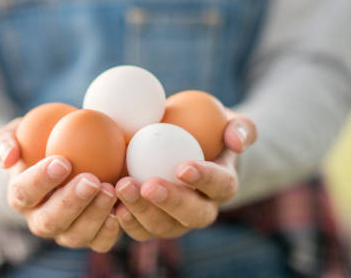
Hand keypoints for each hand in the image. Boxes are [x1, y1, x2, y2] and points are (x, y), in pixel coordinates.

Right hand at [0, 119, 121, 251]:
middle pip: (50, 220)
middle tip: (91, 180)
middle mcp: (40, 220)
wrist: (68, 154)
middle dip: (71, 203)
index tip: (63, 161)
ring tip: (110, 190)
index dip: (41, 180)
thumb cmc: (40, 140)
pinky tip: (120, 212)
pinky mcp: (91, 237)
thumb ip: (4, 141)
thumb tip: (8, 158)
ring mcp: (66, 232)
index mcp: (21, 196)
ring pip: (75, 235)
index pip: (24, 193)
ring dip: (94, 215)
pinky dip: (110, 231)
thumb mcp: (18, 132)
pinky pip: (99, 243)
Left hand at [114, 114, 256, 240]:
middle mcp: (203, 209)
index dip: (204, 179)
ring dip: (141, 211)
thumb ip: (240, 126)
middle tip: (148, 185)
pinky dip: (124, 220)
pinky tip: (110, 203)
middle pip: (192, 215)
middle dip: (170, 203)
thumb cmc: (206, 129)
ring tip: (121, 188)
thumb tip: (237, 142)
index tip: (182, 167)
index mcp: (223, 184)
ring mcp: (176, 221)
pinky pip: (139, 230)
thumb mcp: (226, 120)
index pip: (220, 185)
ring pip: (163, 227)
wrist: (181, 146)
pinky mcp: (150, 224)